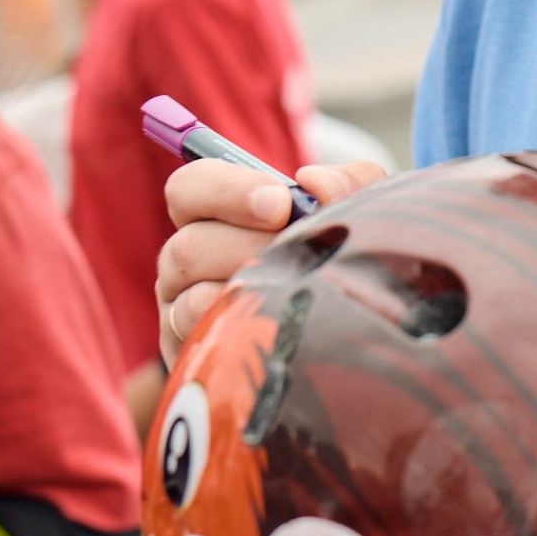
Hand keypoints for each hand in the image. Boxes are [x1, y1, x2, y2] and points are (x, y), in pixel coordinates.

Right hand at [155, 159, 386, 361]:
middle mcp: (187, 262)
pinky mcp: (195, 355)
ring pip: (192, 297)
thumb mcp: (353, 213)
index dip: (227, 191)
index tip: (281, 204)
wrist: (354, 337)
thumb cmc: (338, 260)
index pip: (189, 189)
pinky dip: (243, 329)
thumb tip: (315, 180)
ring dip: (249, 291)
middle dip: (249, 249)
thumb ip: (347, 182)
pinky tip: (279, 325)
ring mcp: (182, 312)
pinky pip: (205, 339)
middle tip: (296, 257)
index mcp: (213, 216)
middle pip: (187, 246)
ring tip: (293, 291)